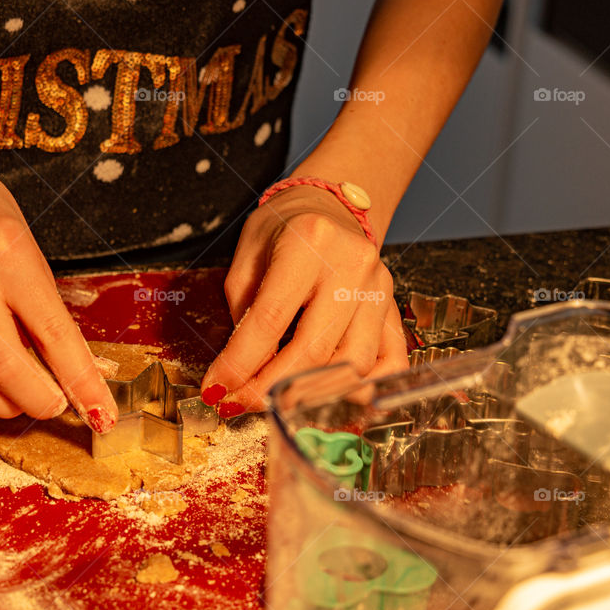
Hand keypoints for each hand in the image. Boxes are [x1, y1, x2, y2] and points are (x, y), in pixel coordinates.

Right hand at [0, 148, 117, 430]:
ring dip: (4, 404)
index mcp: (7, 252)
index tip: (101, 412)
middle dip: (43, 402)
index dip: (82, 384)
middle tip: (58, 405)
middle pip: (10, 372)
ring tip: (22, 397)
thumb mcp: (22, 238)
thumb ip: (39, 299)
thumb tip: (66, 360)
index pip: (55, 336)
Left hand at [200, 185, 407, 415]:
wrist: (333, 206)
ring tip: (276, 399)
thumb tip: (237, 372)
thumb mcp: (248, 256)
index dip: (239, 364)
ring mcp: (379, 290)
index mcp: (307, 243)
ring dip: (309, 394)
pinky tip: (329, 395)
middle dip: (270, 388)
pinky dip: (360, 389)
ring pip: (352, 365)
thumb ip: (243, 311)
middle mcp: (351, 266)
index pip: (270, 319)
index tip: (217, 389)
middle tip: (240, 403)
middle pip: (313, 351)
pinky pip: (390, 363)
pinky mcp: (393, 309)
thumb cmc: (284, 229)